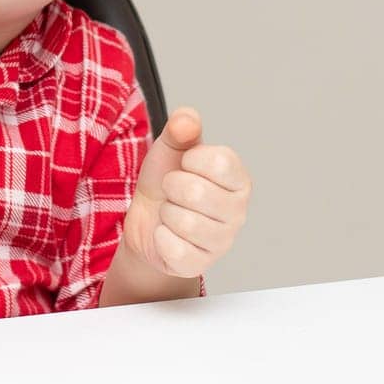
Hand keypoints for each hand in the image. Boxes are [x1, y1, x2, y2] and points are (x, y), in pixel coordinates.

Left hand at [120, 106, 250, 278]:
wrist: (146, 218)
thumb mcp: (170, 148)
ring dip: (166, 212)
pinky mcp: (199, 265)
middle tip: (173, 190)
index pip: (220, 161)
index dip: (192, 159)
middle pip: (197, 192)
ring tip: (171, 211)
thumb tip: (187, 118)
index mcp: (238, 179)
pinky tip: (167, 234)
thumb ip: (180, 128)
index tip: (186, 164)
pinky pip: (174, 247)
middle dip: (172, 187)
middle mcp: (237, 212)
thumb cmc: (165, 182)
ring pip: (185, 221)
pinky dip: (161, 237)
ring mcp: (222, 242)